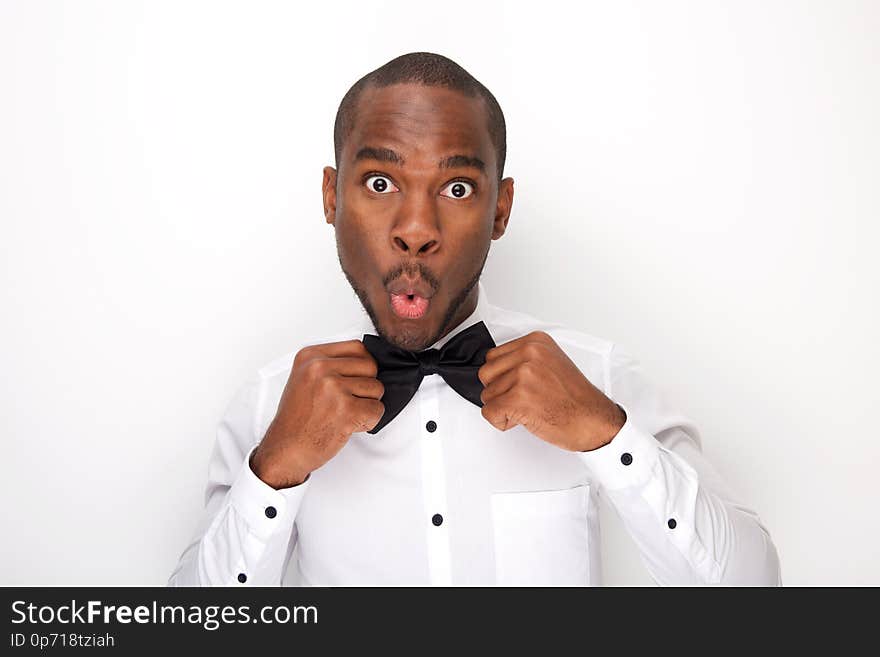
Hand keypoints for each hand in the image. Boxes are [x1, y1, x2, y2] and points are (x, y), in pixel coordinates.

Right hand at [250, 339, 384, 487]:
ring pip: (377, 388)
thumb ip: (331, 364)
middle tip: (349, 401)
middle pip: (370, 366)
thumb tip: (367, 360)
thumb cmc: (297, 418)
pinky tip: (348, 425)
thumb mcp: (305, 378)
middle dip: (366, 386)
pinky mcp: (345, 409)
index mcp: (310, 356)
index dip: (362, 367)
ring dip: (367, 405)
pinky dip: (369, 421)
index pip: (357, 347)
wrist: (286, 449)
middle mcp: (320, 368)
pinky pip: (377, 409)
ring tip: (345, 414)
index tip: (351, 382)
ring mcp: (332, 388)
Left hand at [477, 331, 625, 451]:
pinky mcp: (518, 398)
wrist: (593, 421)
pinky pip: (489, 412)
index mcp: (535, 342)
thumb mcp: (551, 363)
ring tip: (528, 408)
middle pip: (486, 374)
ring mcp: (523, 375)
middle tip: (524, 399)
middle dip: (499, 391)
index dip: (503, 377)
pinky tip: (522, 419)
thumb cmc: (575, 399)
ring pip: (486, 395)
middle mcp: (529, 354)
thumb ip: (524, 360)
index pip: (493, 357)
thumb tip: (498, 369)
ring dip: (502, 407)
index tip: (521, 386)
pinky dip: (501, 421)